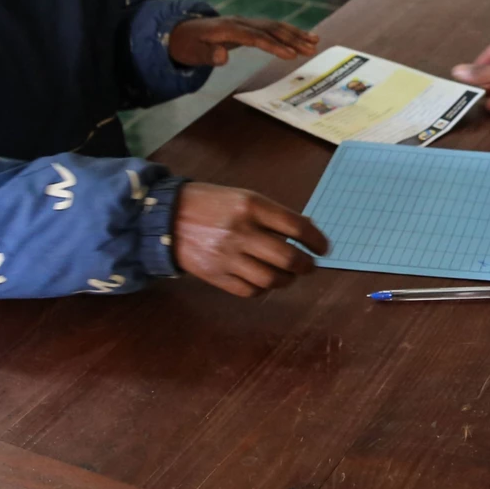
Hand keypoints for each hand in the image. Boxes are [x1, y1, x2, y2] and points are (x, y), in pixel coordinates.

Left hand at [168, 15, 318, 67]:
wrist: (181, 31)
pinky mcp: (249, 25)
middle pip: (270, 29)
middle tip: (311, 49)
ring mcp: (246, 22)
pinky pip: (271, 27)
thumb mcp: (192, 53)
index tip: (291, 55)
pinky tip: (304, 36)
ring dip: (295, 33)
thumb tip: (223, 57)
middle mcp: (240, 22)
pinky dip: (289, 31)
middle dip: (292, 38)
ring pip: (274, 26)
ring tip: (315, 42)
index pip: (255, 37)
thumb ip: (207, 56)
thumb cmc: (187, 45)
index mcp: (227, 29)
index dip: (273, 45)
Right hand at [171, 182, 328, 297]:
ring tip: (288, 275)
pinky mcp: (215, 275)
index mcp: (251, 206)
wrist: (166, 217)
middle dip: (306, 266)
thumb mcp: (243, 197)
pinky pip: (249, 290)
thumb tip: (306, 232)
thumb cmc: (212, 204)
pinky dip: (262, 289)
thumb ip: (272, 215)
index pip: (297, 227)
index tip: (323, 248)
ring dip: (287, 280)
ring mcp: (227, 256)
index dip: (316, 240)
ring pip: (271, 279)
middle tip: (310, 266)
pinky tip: (264, 281)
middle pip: (288, 258)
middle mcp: (241, 231)